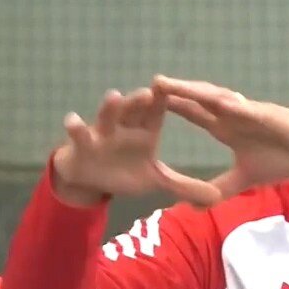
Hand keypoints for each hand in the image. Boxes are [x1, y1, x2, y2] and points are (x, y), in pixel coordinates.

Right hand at [52, 81, 222, 206]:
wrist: (90, 177)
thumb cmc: (125, 171)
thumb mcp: (156, 180)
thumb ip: (184, 186)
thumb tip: (215, 197)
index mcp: (145, 129)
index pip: (159, 111)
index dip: (169, 101)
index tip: (175, 94)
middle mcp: (125, 125)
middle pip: (134, 108)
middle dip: (140, 99)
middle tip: (150, 91)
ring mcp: (102, 131)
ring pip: (107, 115)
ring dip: (110, 107)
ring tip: (114, 96)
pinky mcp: (82, 142)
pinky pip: (78, 133)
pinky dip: (75, 127)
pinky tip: (73, 120)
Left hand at [152, 76, 288, 199]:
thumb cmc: (284, 157)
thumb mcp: (246, 178)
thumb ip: (222, 188)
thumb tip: (195, 205)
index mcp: (227, 127)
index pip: (194, 114)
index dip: (172, 108)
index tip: (146, 105)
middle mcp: (234, 114)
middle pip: (198, 101)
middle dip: (174, 92)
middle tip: (147, 84)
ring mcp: (250, 112)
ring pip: (216, 98)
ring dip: (192, 91)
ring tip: (168, 84)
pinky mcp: (269, 115)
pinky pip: (247, 110)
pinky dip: (231, 106)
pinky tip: (213, 101)